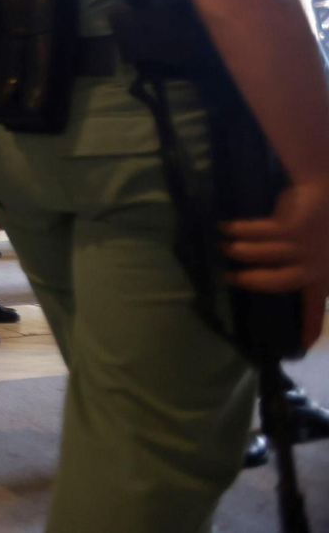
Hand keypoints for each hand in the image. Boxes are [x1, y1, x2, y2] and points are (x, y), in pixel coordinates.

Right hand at [222, 182, 328, 347]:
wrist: (326, 190)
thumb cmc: (320, 221)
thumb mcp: (318, 250)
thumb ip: (300, 265)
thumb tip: (263, 277)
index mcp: (323, 276)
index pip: (315, 308)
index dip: (307, 329)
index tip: (298, 349)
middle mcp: (314, 265)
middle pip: (277, 282)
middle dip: (250, 281)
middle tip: (228, 277)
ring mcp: (303, 246)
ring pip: (262, 254)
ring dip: (238, 250)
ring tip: (221, 246)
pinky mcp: (292, 227)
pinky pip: (257, 232)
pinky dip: (238, 229)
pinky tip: (224, 226)